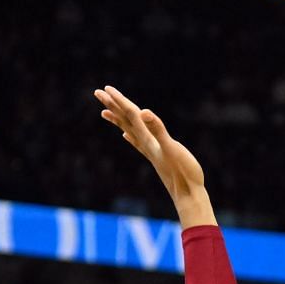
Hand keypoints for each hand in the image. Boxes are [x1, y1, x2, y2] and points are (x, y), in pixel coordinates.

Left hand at [94, 85, 210, 219]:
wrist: (187, 195)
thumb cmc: (182, 171)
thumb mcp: (171, 147)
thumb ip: (158, 130)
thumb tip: (144, 112)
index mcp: (147, 138)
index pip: (130, 114)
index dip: (119, 100)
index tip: (105, 88)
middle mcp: (145, 142)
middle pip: (125, 120)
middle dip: (112, 105)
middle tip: (98, 92)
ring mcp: (149, 150)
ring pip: (129, 130)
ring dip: (117, 119)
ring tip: (104, 112)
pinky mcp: (156, 156)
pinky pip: (138, 142)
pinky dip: (130, 136)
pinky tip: (125, 136)